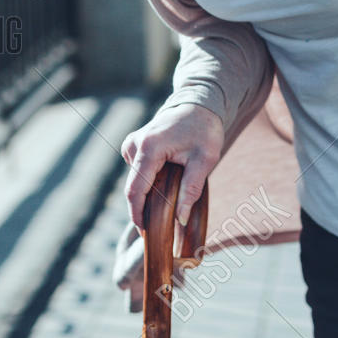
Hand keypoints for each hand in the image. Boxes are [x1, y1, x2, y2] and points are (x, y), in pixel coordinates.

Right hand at [120, 102, 223, 230]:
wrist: (198, 104)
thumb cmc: (204, 130)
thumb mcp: (205, 160)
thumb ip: (191, 190)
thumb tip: (180, 220)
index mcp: (149, 148)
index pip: (136, 189)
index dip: (137, 214)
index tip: (144, 232)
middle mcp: (135, 145)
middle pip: (133, 186)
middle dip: (143, 207)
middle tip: (159, 227)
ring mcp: (132, 143)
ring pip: (135, 180)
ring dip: (148, 194)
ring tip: (170, 200)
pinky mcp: (134, 145)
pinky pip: (138, 171)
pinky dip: (149, 182)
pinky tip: (166, 182)